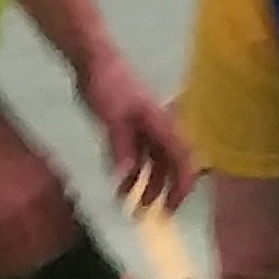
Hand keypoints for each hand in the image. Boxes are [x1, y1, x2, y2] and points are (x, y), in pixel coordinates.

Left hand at [79, 56, 194, 212]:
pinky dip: (133, 173)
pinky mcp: (132, 129)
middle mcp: (160, 131)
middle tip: (154, 215)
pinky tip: (121, 186)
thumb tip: (125, 179)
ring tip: (134, 207)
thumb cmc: (109, 86)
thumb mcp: (112, 118)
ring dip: (147, 185)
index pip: (182, 161)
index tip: (172, 208)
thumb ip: (121, 148)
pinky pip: (138, 157)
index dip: (182, 186)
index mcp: (163, 127)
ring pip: (155, 164)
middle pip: (172, 166)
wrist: (96, 63)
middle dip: (166, 191)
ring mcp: (147, 130)